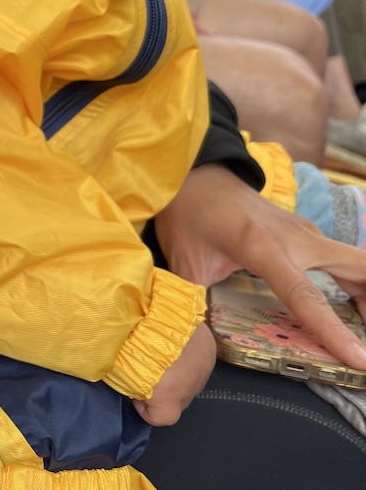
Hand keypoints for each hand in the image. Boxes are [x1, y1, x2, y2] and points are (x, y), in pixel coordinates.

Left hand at [132, 323, 215, 426]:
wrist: (163, 305)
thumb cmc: (133, 335)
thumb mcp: (122, 362)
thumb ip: (129, 380)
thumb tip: (128, 384)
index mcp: (168, 393)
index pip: (162, 417)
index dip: (147, 409)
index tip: (136, 394)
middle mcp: (190, 385)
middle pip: (178, 400)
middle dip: (161, 390)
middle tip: (144, 371)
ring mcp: (204, 367)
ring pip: (190, 381)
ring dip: (176, 374)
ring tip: (159, 355)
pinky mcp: (210, 348)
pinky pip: (198, 362)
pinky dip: (187, 358)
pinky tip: (174, 344)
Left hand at [155, 164, 365, 369]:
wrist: (195, 172)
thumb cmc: (188, 215)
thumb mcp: (184, 261)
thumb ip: (193, 300)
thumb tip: (193, 339)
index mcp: (262, 247)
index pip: (305, 296)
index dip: (332, 331)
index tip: (359, 359)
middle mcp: (295, 238)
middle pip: (359, 269)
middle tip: (365, 340)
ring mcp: (305, 232)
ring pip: (358, 263)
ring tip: (361, 329)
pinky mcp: (306, 232)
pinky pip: (344, 259)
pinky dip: (357, 283)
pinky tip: (351, 306)